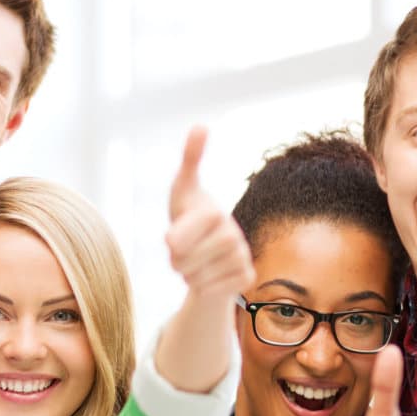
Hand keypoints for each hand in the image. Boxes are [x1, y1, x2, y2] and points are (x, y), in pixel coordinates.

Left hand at [164, 126, 253, 300]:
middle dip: (175, 260)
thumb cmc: (191, 214)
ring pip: (195, 278)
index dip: (169, 243)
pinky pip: (211, 290)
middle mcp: (234, 234)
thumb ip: (190, 158)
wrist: (210, 248)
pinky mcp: (247, 277)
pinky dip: (202, 286)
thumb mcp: (182, 188)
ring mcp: (243, 256)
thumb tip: (201, 125)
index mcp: (214, 212)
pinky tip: (209, 274)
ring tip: (195, 260)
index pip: (176, 240)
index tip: (170, 238)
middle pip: (182, 261)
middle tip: (184, 249)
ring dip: (187, 273)